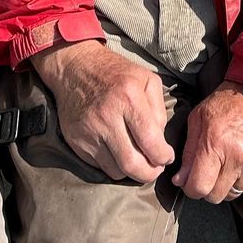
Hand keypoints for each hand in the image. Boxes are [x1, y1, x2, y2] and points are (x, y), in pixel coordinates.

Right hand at [29, 40, 173, 182]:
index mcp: (128, 97)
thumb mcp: (146, 79)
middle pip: (131, 163)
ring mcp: (89, 131)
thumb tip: (160, 142)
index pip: (150, 141)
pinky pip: (99, 166)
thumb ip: (159, 110)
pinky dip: (113, 165)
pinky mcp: (76, 141)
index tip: (167, 158)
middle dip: (148, 174)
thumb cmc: (116, 74)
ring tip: (138, 161)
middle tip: (155, 170)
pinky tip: (118, 152)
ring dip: (131, 172)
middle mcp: (106, 116)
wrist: (75, 68)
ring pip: (115, 170)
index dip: (163, 156)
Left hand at [173, 82, 242, 203]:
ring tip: (227, 163)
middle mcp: (238, 159)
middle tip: (208, 171)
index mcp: (216, 144)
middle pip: (215, 196)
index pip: (199, 187)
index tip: (190, 181)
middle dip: (207, 188)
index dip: (190, 188)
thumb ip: (188, 152)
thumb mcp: (198, 118)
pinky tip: (241, 163)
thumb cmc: (227, 103)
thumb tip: (179, 180)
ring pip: (233, 194)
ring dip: (226, 185)